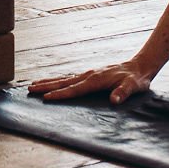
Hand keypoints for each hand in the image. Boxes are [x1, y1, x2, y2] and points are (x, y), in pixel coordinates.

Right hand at [27, 61, 152, 105]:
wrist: (139, 67)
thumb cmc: (136, 79)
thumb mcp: (133, 87)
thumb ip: (123, 93)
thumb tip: (114, 101)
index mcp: (96, 79)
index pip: (75, 89)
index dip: (61, 94)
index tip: (46, 98)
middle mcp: (88, 75)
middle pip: (63, 81)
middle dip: (46, 86)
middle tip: (29, 89)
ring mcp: (87, 74)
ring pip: (63, 78)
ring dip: (48, 82)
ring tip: (32, 85)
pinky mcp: (88, 75)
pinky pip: (69, 78)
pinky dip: (57, 80)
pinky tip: (51, 83)